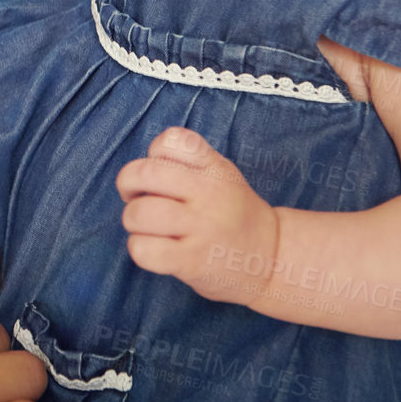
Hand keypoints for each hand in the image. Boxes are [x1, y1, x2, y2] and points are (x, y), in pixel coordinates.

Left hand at [115, 126, 279, 305]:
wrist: (273, 258)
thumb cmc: (233, 214)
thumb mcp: (222, 175)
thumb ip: (187, 164)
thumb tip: (138, 172)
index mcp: (214, 167)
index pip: (171, 140)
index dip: (154, 153)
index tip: (161, 172)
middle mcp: (209, 193)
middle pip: (144, 173)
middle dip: (127, 184)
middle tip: (137, 197)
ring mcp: (202, 228)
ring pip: (139, 213)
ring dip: (132, 220)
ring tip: (148, 227)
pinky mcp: (192, 261)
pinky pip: (144, 249)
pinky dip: (139, 248)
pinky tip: (155, 250)